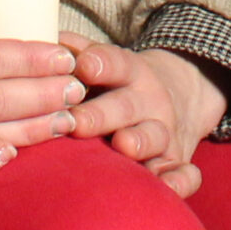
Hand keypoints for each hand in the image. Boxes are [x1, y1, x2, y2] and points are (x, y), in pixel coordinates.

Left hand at [59, 36, 228, 198]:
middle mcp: (149, 101)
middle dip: (101, 115)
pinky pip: (186, 174)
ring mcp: (165, 131)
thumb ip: (79, 51)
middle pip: (126, 106)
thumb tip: (45, 41)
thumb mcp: (109, 62)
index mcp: (129, 72)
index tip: (83, 66)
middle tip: (76, 123)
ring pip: (154, 136)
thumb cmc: (122, 85)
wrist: (179, 98)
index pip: (116, 64)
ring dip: (139, 141)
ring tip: (121, 145)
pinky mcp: (178, 161)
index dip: (101, 63)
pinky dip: (179, 182)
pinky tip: (166, 188)